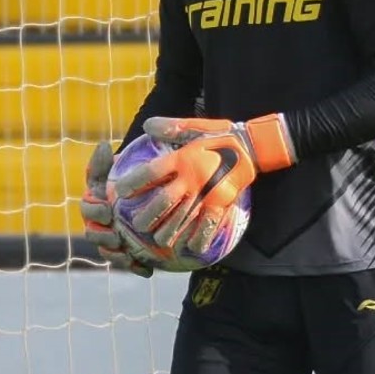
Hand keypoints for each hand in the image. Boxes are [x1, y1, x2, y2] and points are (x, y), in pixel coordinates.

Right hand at [78, 142, 152, 277]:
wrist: (150, 194)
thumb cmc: (131, 177)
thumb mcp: (120, 166)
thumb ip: (109, 160)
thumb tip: (103, 145)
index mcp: (95, 202)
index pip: (87, 208)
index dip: (94, 211)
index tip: (107, 210)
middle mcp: (99, 223)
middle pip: (92, 234)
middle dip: (102, 236)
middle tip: (116, 236)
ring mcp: (112, 239)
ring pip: (107, 251)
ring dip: (115, 255)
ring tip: (127, 255)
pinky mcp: (127, 252)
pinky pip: (127, 263)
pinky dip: (135, 268)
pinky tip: (147, 271)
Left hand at [114, 114, 295, 256]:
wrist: (253, 146)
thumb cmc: (221, 136)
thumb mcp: (196, 126)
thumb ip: (172, 127)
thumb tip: (147, 125)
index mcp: (182, 158)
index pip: (151, 173)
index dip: (134, 183)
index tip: (120, 191)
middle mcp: (191, 178)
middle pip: (163, 202)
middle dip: (148, 216)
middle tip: (138, 226)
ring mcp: (207, 193)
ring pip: (182, 218)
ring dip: (168, 232)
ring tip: (159, 241)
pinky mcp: (222, 203)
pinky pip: (208, 225)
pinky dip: (199, 238)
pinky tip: (191, 247)